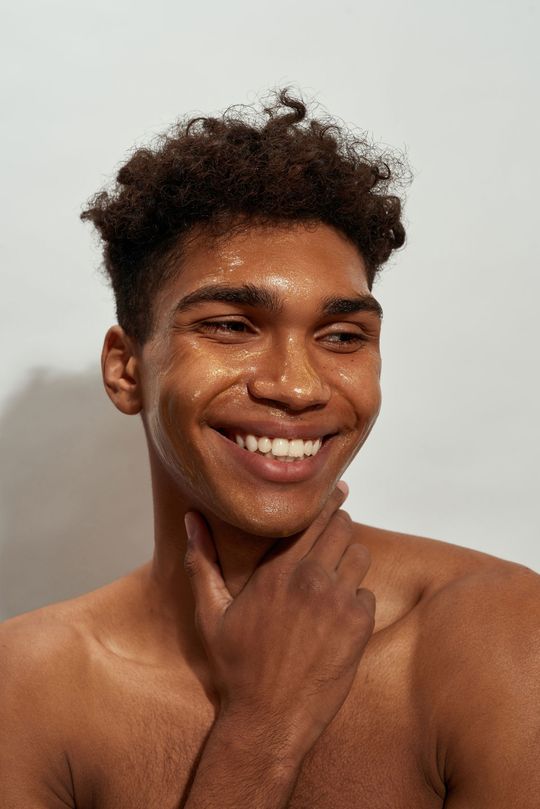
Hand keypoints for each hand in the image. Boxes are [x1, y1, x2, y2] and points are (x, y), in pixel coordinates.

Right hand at [183, 483, 374, 752]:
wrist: (268, 720)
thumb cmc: (236, 667)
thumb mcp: (210, 613)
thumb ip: (202, 561)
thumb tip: (190, 519)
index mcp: (278, 571)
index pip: (313, 515)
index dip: (327, 500)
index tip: (334, 490)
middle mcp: (311, 579)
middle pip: (342, 526)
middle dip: (338, 527)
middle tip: (331, 536)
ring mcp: (338, 602)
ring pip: (359, 555)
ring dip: (349, 560)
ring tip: (332, 577)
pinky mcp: (358, 626)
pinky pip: (367, 594)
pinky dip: (356, 600)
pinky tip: (336, 617)